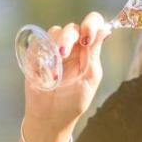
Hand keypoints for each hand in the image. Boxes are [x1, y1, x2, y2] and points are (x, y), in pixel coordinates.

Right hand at [23, 12, 109, 134]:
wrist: (51, 118)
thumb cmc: (73, 101)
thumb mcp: (89, 78)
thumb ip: (94, 54)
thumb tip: (105, 30)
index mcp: (87, 51)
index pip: (92, 25)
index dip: (91, 23)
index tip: (87, 36)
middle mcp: (71, 47)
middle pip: (72, 28)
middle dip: (68, 38)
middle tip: (64, 53)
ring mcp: (53, 50)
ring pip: (54, 32)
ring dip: (55, 45)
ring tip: (54, 67)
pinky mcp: (36, 56)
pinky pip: (37, 43)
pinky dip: (41, 52)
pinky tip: (44, 69)